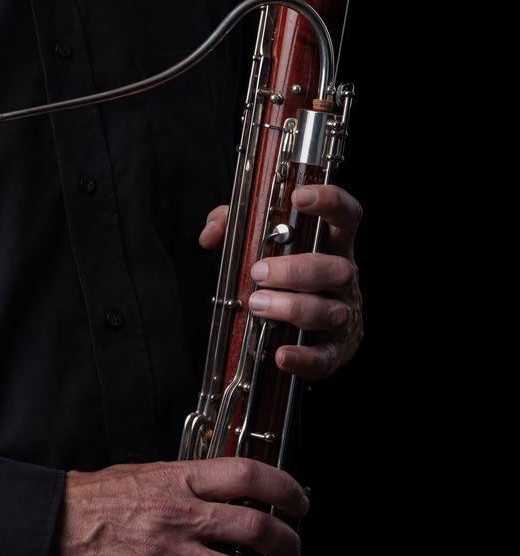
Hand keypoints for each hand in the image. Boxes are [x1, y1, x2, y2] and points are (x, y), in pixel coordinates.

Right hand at [43, 458, 306, 555]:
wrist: (45, 525)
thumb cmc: (89, 497)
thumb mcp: (141, 473)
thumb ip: (182, 481)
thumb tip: (220, 488)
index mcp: (177, 478)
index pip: (245, 475)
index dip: (283, 488)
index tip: (300, 501)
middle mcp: (178, 514)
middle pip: (253, 526)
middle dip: (287, 545)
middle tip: (296, 554)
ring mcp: (165, 554)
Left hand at [199, 183, 362, 379]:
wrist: (307, 327)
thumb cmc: (284, 274)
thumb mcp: (261, 243)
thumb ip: (235, 226)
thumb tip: (210, 233)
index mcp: (332, 245)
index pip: (346, 215)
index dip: (330, 202)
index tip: (300, 197)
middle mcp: (345, 278)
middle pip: (338, 268)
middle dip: (296, 270)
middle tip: (259, 272)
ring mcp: (344, 315)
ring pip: (331, 311)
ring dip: (293, 308)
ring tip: (257, 305)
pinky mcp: (336, 351)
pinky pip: (325, 358)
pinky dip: (303, 358)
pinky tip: (281, 354)